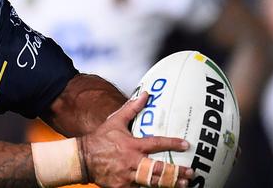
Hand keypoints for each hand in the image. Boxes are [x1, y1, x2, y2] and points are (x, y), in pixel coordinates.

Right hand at [78, 92, 193, 187]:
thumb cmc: (100, 139)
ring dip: (169, 184)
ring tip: (184, 184)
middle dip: (176, 172)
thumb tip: (145, 94)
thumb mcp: (115, 121)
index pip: (156, 143)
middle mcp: (132, 162)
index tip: (186, 144)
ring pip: (152, 183)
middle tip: (190, 173)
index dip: (172, 143)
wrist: (82, 159)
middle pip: (158, 170)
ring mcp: (127, 176)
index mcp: (132, 145)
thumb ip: (131, 109)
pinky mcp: (122, 187)